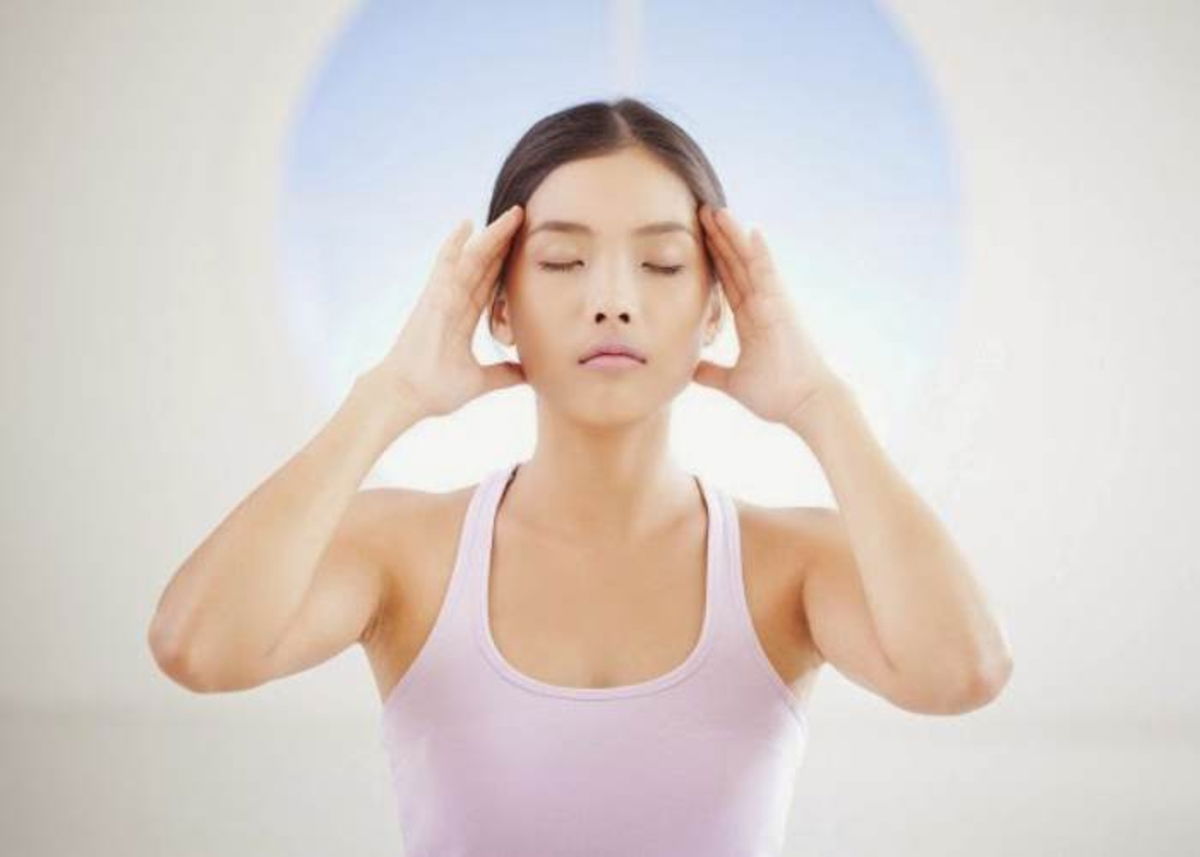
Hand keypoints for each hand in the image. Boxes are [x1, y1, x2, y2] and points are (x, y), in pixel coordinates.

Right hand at [360, 205, 526, 420]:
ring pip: (472, 260)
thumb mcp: (478, 382)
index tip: (524, 247)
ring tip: (512, 215)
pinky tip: (466, 224)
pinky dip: (455, 245)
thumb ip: (502, 375)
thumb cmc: (431, 390)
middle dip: (503, 244)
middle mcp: (452, 303)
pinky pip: (445, 266)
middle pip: (484, 266)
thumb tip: (528, 374)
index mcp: (462, 319)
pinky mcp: (432, 299)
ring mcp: (441, 299)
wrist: (404, 396)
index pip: (489, 286)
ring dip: (491, 237)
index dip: (505, 266)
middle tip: (523, 219)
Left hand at [693, 203, 844, 426]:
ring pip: (749, 263)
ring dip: (733, 236)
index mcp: (751, 319)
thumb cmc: (779, 394)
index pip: (727, 281)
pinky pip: (768, 276)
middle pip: (736, 264)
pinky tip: (751, 231)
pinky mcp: (782, 310)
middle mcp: (763, 305)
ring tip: (716, 210)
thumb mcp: (734, 383)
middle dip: (719, 238)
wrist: (808, 405)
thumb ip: (712, 372)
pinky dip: (760, 254)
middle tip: (701, 211)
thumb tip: (691, 370)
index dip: (714, 258)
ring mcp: (773, 304)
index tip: (698, 236)